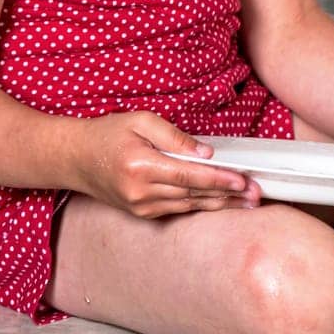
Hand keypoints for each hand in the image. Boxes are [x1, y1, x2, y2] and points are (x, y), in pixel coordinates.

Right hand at [73, 111, 260, 218]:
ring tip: (248, 202)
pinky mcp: (141, 212)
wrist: (75, 158)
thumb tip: (206, 153)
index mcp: (141, 166)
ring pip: (189, 206)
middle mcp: (141, 192)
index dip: (219, 179)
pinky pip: (177, 209)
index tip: (243, 180)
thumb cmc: (109, 133)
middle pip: (194, 194)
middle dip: (228, 194)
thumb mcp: (141, 121)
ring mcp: (140, 206)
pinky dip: (201, 205)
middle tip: (257, 194)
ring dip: (220, 203)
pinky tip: (221, 202)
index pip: (189, 176)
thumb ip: (175, 136)